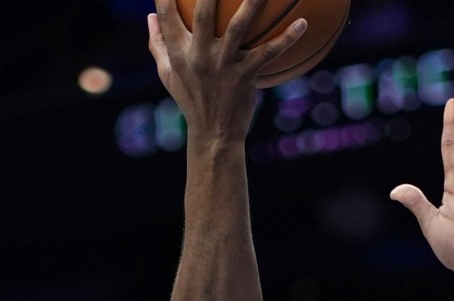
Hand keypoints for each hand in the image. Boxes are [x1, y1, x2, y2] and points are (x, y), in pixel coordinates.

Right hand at [145, 0, 309, 140]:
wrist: (213, 134)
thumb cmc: (191, 98)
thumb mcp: (167, 74)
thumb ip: (157, 43)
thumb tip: (150, 15)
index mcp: (178, 53)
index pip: (167, 16)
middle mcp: (199, 56)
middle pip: (203, 15)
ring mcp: (224, 66)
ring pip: (238, 28)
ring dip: (251, 4)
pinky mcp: (246, 76)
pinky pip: (268, 53)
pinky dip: (288, 38)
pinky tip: (304, 23)